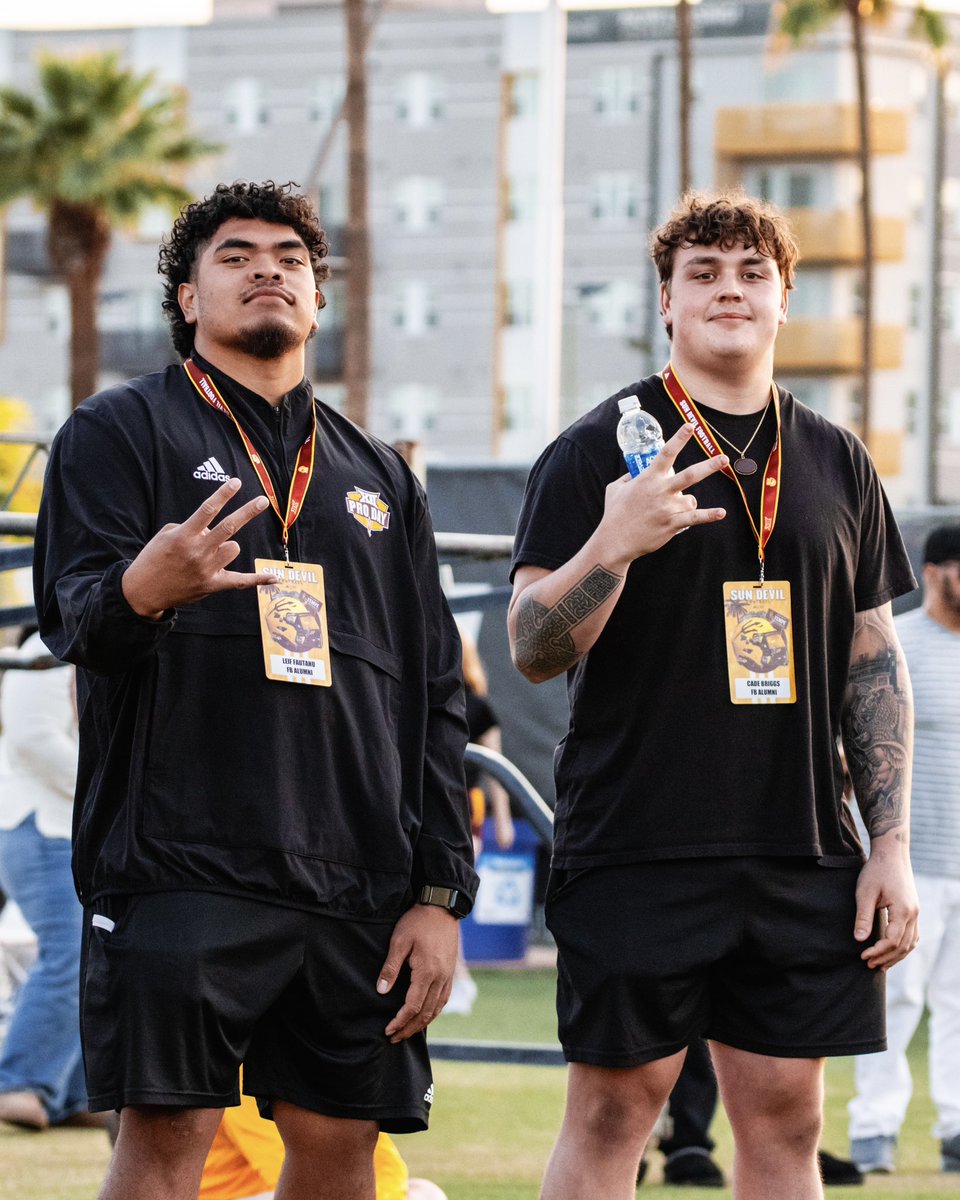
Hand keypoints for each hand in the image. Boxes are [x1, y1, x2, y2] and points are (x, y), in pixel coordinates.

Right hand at [121, 479, 275, 618]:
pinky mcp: (212, 585)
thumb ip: (191, 527)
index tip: (236, 482)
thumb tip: (213, 528)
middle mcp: (197, 551)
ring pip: (233, 548)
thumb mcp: (166, 535)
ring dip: (227, 545)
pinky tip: (274, 577)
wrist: (143, 591)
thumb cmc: (155, 558)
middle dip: (248, 512)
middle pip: (229, 527)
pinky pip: (241, 581)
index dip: (223, 494)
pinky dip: (258, 579)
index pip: (207, 509)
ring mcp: (206, 569)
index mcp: (183, 535)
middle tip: (263, 500)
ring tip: (209, 552)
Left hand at [378, 904, 459, 1042]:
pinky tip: (425, 1015)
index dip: (400, 1021)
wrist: (442, 907)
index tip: (388, 1030)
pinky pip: (443, 999)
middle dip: (409, 1028)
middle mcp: (441, 978)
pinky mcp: (450, 971)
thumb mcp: (399, 941)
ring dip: (422, 1023)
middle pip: (426, 1013)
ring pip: (437, 1009)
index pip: (413, 1006)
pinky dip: (434, 1012)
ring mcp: (448, 976)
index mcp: (427, 972)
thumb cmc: (417, 922)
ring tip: (408, 1031)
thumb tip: (382, 991)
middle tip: (394, 1038)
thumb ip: (390, 967)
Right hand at [597, 425, 727, 568]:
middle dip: (709, 465)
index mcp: (648, 478)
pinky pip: (695, 518)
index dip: (679, 439)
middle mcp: (661, 491)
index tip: (690, 426)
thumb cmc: (614, 514)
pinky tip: (721, 513)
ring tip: (671, 512)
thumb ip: (627, 478)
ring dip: (685, 504)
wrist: (615, 540)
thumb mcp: (615, 489)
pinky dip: (709, 515)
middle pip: (690, 474)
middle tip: (723, 458)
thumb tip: (634, 474)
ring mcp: (668, 507)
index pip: (666, 454)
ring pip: (690, 500)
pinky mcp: (672, 523)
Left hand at [854, 833, 919, 968]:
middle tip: (868, 965)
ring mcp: (916, 912)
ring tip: (880, 965)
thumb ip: (863, 916)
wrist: (892, 853)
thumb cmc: (876, 870)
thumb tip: (859, 940)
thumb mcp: (865, 892)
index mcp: (903, 910)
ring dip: (896, 956)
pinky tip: (892, 951)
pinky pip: (913, 935)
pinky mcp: (913, 910)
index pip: (893, 941)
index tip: (862, 956)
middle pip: (903, 946)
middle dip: (886, 958)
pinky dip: (903, 946)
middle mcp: (914, 914)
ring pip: (910, 943)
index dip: (878, 951)